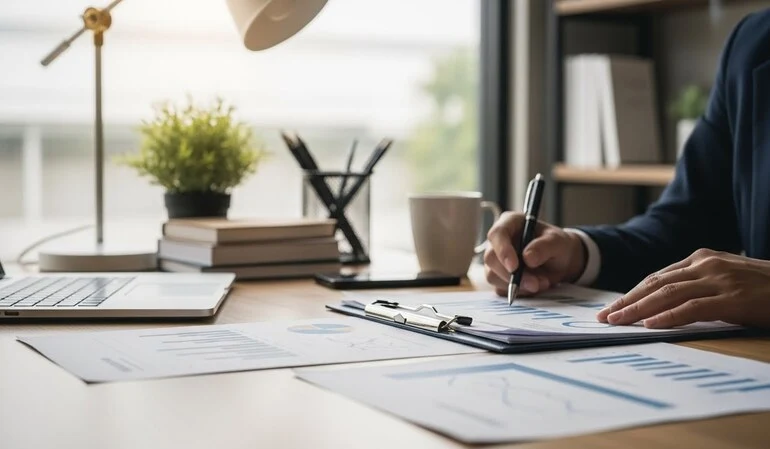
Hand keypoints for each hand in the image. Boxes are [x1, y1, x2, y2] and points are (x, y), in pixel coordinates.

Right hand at [484, 212, 586, 296]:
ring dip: (517, 285)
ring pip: (493, 275)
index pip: (497, 234)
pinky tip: (534, 286)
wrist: (560, 262)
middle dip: (513, 275)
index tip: (514, 267)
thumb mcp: (558, 242)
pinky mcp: (498, 276)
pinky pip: (500, 288)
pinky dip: (518, 291)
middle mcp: (499, 241)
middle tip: (535, 284)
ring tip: (542, 283)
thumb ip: (544, 247)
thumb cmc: (557, 245)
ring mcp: (496, 259)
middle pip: (491, 258)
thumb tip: (527, 258)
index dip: (502, 250)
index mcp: (510, 223)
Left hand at [597, 249, 769, 328]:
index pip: (657, 278)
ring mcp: (719, 279)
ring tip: (618, 322)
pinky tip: (650, 325)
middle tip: (604, 317)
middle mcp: (706, 265)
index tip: (612, 307)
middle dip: (627, 301)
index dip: (632, 294)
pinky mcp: (732, 298)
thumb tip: (665, 306)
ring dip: (638, 309)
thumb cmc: (764, 289)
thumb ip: (698, 288)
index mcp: (702, 259)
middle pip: (655, 284)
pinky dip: (668, 316)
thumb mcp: (726, 282)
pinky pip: (693, 307)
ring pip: (667, 294)